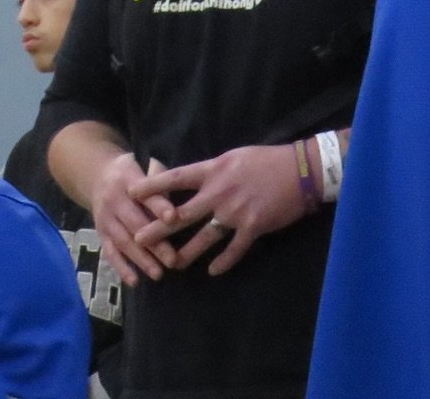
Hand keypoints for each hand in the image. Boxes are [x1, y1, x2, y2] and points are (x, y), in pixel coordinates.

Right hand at [88, 152, 178, 285]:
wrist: (95, 175)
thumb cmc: (130, 175)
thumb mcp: (142, 166)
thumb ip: (160, 179)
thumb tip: (182, 194)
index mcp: (127, 179)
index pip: (145, 194)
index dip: (159, 206)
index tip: (174, 218)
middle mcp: (113, 199)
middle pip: (134, 222)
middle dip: (154, 243)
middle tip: (173, 260)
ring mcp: (105, 217)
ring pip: (122, 240)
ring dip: (140, 258)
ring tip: (158, 274)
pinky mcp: (100, 232)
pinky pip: (109, 251)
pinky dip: (120, 267)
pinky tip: (134, 281)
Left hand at [130, 144, 309, 274]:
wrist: (299, 171)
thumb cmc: (263, 160)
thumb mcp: (229, 157)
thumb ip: (209, 170)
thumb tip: (189, 178)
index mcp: (211, 171)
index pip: (174, 178)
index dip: (152, 186)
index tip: (131, 193)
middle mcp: (218, 192)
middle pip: (182, 213)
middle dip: (159, 228)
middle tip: (139, 238)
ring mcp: (235, 212)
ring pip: (205, 236)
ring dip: (188, 251)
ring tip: (172, 263)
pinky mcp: (254, 227)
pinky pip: (235, 249)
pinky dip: (224, 261)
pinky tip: (212, 271)